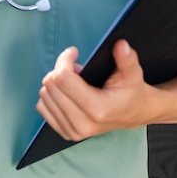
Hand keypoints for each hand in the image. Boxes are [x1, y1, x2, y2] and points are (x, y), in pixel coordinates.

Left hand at [36, 41, 153, 140]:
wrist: (134, 114)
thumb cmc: (131, 91)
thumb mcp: (133, 73)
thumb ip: (127, 58)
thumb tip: (120, 44)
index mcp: (97, 109)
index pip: (63, 78)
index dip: (64, 59)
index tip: (74, 52)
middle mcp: (82, 124)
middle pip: (51, 86)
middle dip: (60, 69)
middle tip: (76, 67)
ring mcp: (72, 131)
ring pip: (44, 96)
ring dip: (56, 82)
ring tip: (74, 80)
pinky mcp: (66, 133)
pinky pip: (42, 107)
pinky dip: (51, 95)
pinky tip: (67, 92)